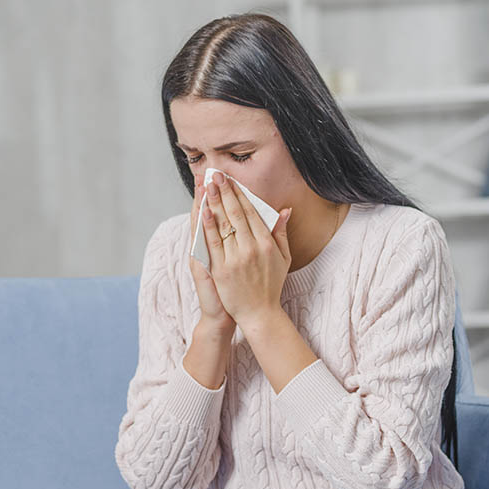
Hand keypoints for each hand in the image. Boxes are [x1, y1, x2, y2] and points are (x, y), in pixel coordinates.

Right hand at [189, 176, 236, 335]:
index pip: (215, 215)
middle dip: (209, 194)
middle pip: (206, 215)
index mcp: (217, 246)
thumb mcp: (236, 263)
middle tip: (209, 172)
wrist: (222, 314)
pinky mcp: (202, 267)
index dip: (216, 197)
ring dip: (202, 205)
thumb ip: (244, 241)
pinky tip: (202, 212)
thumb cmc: (233, 289)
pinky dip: (201, 228)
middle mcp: (206, 249)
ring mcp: (202, 257)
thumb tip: (260, 219)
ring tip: (203, 185)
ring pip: (201, 226)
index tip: (219, 177)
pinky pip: (202, 244)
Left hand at [200, 171, 291, 326]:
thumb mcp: (283, 258)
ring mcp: (235, 259)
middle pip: (236, 214)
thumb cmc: (270, 285)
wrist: (259, 314)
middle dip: (225, 191)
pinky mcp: (221, 270)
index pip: (251, 212)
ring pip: (224, 225)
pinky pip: (213, 244)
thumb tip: (284, 210)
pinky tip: (203, 211)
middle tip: (217, 174)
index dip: (240, 194)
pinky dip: (208, 226)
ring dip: (214, 202)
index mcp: (267, 244)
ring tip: (207, 185)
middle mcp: (252, 249)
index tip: (231, 180)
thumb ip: (281, 233)